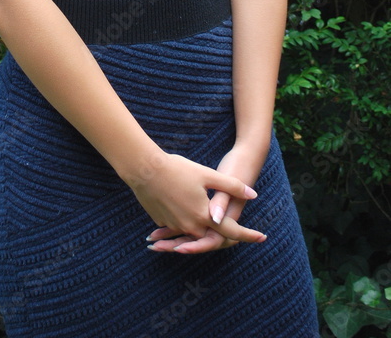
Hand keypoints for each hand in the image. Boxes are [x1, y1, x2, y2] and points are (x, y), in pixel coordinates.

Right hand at [130, 150, 265, 251]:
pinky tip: (184, 207)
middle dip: (224, 232)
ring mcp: (174, 225)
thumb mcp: (207, 174)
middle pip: (212, 234)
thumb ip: (231, 186)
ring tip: (206, 217)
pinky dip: (185, 223)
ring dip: (203, 228)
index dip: (248, 234)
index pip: (232, 231)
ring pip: (194, 231)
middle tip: (236, 227)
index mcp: (204, 216)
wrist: (144, 170)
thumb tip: (253, 194)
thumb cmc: (177, 169)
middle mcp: (190, 226)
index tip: (263, 237)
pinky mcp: (162, 221)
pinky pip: (178, 226)